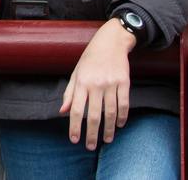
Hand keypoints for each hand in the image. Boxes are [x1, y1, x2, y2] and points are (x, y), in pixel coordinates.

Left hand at [60, 19, 136, 148]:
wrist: (111, 42)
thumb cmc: (90, 58)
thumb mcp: (76, 73)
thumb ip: (69, 93)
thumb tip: (62, 112)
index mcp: (82, 82)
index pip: (77, 110)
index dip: (75, 127)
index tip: (74, 140)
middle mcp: (96, 84)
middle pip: (94, 115)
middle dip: (92, 134)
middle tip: (90, 146)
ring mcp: (111, 84)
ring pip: (111, 113)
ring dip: (109, 129)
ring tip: (106, 140)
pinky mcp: (124, 82)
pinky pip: (124, 104)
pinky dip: (122, 117)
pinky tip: (119, 125)